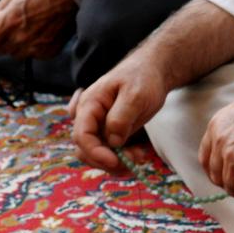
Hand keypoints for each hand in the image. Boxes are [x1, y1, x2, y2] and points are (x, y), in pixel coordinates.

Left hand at [0, 0, 76, 58]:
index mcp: (8, 22)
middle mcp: (20, 39)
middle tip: (7, 27)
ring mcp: (35, 47)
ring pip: (15, 53)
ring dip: (14, 44)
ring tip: (24, 28)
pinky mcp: (48, 51)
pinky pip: (32, 54)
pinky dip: (31, 46)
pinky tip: (37, 32)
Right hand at [72, 57, 170, 172]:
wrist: (151, 71)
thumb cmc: (143, 77)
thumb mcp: (135, 94)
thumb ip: (121, 117)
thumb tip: (113, 141)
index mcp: (89, 104)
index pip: (82, 135)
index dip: (95, 152)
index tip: (116, 161)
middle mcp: (89, 117)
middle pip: (85, 149)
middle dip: (107, 160)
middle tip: (134, 160)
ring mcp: (98, 126)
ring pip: (96, 154)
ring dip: (116, 162)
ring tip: (139, 155)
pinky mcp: (108, 132)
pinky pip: (107, 151)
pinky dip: (120, 157)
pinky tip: (137, 152)